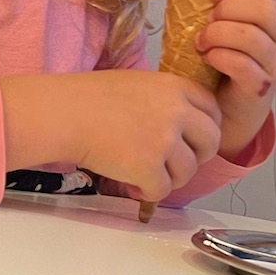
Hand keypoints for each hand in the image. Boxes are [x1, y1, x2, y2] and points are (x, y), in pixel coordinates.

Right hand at [0, 70, 220, 204]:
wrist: (62, 113)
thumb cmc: (90, 97)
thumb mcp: (139, 83)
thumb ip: (167, 99)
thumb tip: (186, 126)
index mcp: (175, 87)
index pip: (213, 111)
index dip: (204, 129)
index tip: (191, 140)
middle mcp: (176, 111)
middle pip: (212, 142)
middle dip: (197, 156)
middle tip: (174, 163)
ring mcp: (164, 140)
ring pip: (189, 170)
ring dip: (169, 177)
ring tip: (145, 173)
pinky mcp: (148, 167)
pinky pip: (163, 190)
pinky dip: (148, 191)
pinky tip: (131, 183)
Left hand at [195, 0, 275, 156]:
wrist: (229, 108)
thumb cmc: (227, 63)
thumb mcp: (231, 27)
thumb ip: (227, 6)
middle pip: (265, 9)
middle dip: (229, 9)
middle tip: (208, 20)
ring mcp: (275, 63)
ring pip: (252, 37)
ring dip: (218, 34)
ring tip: (202, 41)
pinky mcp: (261, 86)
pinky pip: (242, 65)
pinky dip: (219, 57)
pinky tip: (209, 58)